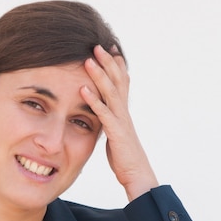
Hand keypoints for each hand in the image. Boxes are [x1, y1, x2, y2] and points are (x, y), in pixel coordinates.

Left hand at [81, 45, 158, 200]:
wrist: (137, 175)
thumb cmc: (125, 158)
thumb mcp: (115, 134)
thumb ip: (109, 121)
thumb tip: (101, 114)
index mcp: (123, 111)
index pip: (122, 82)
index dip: (116, 65)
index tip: (109, 49)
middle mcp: (124, 112)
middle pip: (118, 80)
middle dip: (107, 62)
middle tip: (96, 44)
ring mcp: (121, 121)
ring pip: (111, 92)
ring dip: (99, 74)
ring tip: (88, 59)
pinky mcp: (116, 133)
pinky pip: (103, 113)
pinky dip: (93, 100)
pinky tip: (82, 89)